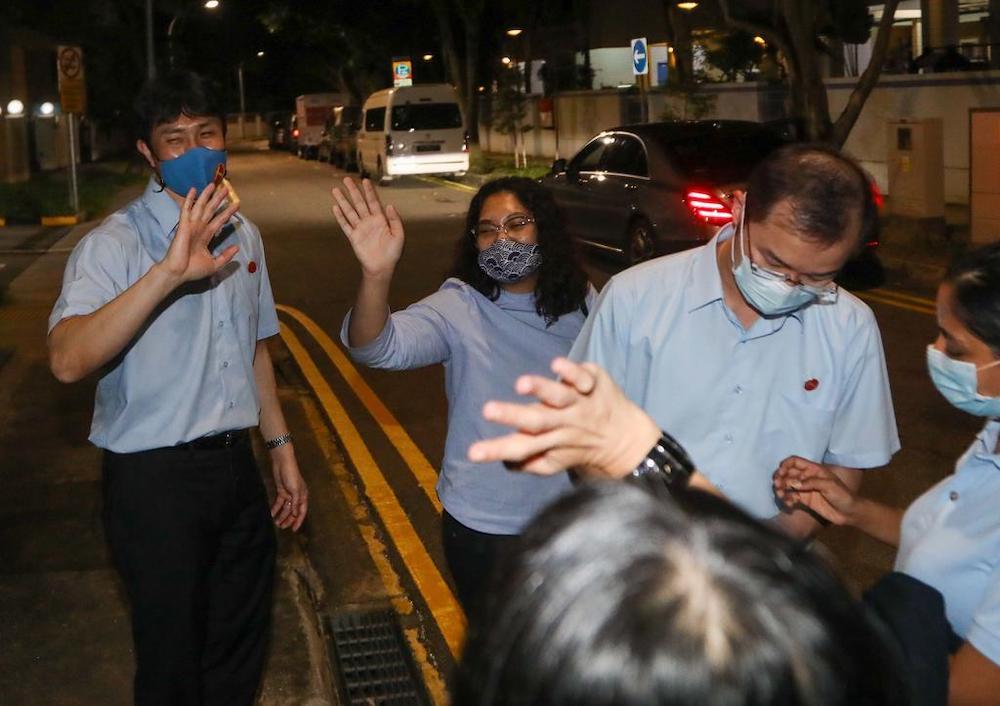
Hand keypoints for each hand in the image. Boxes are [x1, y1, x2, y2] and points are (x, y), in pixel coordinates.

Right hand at [159, 183, 239, 284]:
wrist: (179, 273)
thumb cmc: (193, 270)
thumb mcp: (215, 264)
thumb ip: (226, 256)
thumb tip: (237, 247)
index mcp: (206, 236)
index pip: (220, 220)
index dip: (228, 212)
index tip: (237, 204)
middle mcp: (199, 228)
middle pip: (211, 210)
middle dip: (218, 199)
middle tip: (226, 188)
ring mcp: (191, 226)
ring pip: (201, 207)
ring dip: (207, 195)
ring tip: (214, 184)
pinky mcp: (183, 226)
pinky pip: (187, 210)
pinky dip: (190, 200)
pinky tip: (193, 190)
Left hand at [270, 447, 307, 530]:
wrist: (282, 463)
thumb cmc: (291, 475)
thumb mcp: (295, 490)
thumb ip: (296, 503)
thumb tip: (295, 514)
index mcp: (303, 496)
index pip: (301, 512)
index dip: (298, 521)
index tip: (293, 530)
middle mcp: (297, 497)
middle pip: (293, 511)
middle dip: (288, 520)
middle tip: (281, 527)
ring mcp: (289, 495)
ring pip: (285, 508)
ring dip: (281, 515)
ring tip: (276, 523)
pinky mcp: (281, 492)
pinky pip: (278, 503)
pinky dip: (275, 509)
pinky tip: (271, 514)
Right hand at [331, 178, 403, 278]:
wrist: (382, 267)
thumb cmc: (392, 252)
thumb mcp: (399, 235)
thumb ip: (395, 220)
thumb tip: (389, 205)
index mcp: (380, 219)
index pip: (373, 201)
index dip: (369, 191)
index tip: (365, 180)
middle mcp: (369, 222)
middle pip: (359, 203)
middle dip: (353, 191)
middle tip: (347, 179)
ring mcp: (360, 229)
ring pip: (350, 211)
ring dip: (343, 201)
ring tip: (336, 190)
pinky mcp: (353, 237)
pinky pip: (345, 225)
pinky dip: (340, 217)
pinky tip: (335, 208)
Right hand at [467, 357, 661, 477]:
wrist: (625, 440)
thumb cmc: (577, 447)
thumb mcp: (554, 462)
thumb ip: (527, 463)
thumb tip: (503, 462)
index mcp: (549, 443)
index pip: (519, 448)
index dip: (495, 450)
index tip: (472, 453)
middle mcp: (563, 423)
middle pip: (535, 421)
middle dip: (511, 415)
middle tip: (488, 410)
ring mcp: (579, 403)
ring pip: (558, 396)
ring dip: (541, 389)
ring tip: (522, 384)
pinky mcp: (593, 384)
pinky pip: (582, 377)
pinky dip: (571, 372)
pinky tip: (556, 364)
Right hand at [773, 456, 856, 524]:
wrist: (849, 512)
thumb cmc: (843, 495)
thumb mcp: (829, 485)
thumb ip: (811, 482)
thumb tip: (792, 483)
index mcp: (813, 469)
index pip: (795, 461)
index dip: (785, 465)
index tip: (781, 473)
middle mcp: (806, 477)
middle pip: (787, 473)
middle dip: (780, 478)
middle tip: (777, 485)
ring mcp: (804, 489)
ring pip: (787, 485)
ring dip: (781, 489)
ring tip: (781, 495)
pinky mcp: (804, 500)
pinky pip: (791, 497)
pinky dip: (787, 499)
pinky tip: (790, 504)